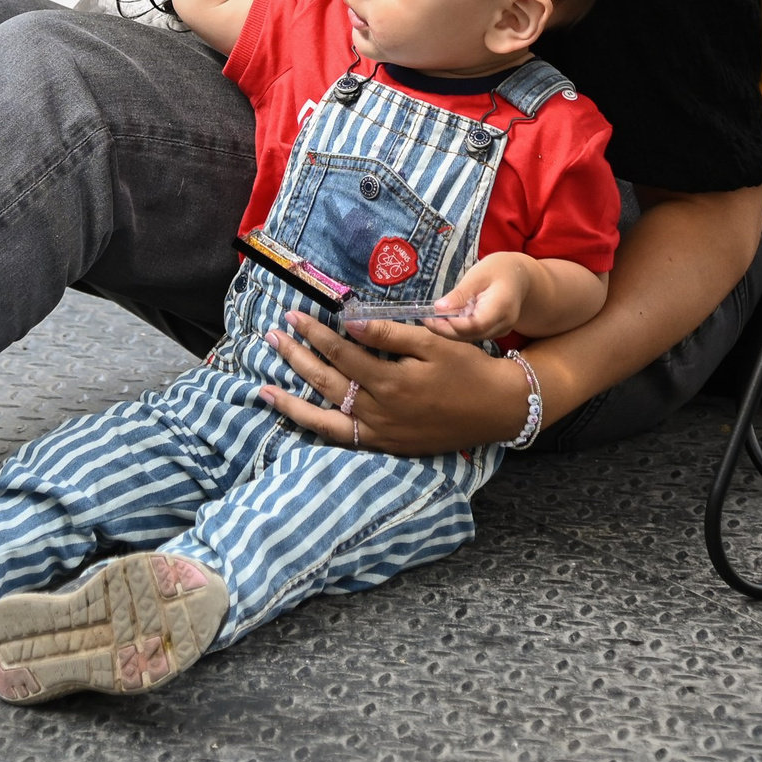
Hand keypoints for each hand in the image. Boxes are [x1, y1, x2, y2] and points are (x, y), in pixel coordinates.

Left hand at [255, 309, 530, 453]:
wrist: (497, 409)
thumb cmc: (468, 369)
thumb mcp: (434, 343)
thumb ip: (390, 333)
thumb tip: (349, 321)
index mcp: (391, 383)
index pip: (340, 353)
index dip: (313, 333)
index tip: (293, 316)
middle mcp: (379, 412)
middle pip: (325, 383)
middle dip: (295, 359)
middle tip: (271, 337)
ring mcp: (380, 434)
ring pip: (325, 419)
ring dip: (292, 402)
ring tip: (264, 390)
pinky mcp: (386, 445)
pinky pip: (341, 440)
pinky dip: (316, 428)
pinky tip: (299, 417)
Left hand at [426, 252, 534, 340]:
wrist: (518, 277)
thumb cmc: (498, 270)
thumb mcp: (477, 274)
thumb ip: (460, 293)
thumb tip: (439, 308)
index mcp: (501, 306)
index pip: (476, 324)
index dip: (453, 324)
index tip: (433, 316)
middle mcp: (503, 324)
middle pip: (470, 335)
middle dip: (445, 329)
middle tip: (425, 319)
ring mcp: (500, 331)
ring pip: (470, 337)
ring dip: (448, 330)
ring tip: (430, 318)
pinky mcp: (494, 332)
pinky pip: (473, 335)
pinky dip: (457, 329)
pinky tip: (444, 320)